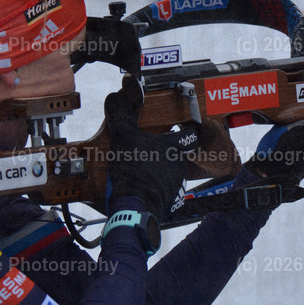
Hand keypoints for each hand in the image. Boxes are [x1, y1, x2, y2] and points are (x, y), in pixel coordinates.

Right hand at [104, 79, 200, 220]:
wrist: (136, 207)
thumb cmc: (133, 171)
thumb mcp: (123, 138)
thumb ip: (121, 116)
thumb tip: (114, 97)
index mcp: (170, 147)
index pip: (189, 135)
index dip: (189, 130)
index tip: (187, 127)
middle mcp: (178, 164)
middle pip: (177, 155)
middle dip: (166, 153)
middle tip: (150, 151)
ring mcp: (176, 184)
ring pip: (171, 173)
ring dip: (159, 171)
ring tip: (142, 172)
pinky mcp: (171, 201)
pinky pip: (166, 191)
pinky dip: (156, 188)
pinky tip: (142, 189)